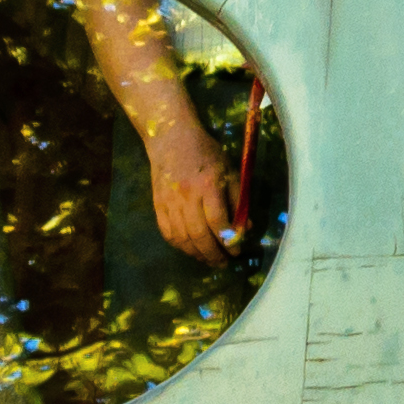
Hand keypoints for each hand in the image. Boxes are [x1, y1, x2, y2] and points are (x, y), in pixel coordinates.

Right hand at [142, 131, 235, 259]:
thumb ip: (239, 199)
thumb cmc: (207, 154)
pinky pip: (167, 232)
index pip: (218, 221)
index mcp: (209, 186)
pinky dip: (179, 245)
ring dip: (195, 253)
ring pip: (181, 237)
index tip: (236, 251)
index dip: (227, 240)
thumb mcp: (230, 171)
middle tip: (223, 263)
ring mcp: (169, 202)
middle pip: (198, 234)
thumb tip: (245, 228)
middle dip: (212, 253)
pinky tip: (189, 250)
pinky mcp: (157, 206)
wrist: (171, 141)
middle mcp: (187, 196)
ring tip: (208, 260)